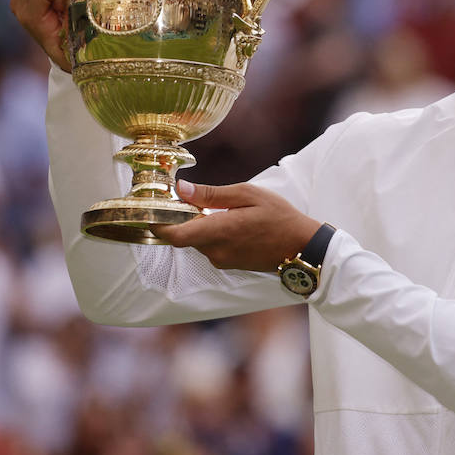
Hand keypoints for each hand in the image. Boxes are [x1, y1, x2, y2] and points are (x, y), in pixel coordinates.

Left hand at [153, 181, 322, 271]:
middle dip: (183, 219)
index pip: (174, 235)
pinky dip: (212, 234)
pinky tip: (229, 221)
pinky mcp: (229, 264)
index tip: (153, 209)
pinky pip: (211, 247)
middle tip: (190, 198)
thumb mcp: (247, 194)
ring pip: (198, 241)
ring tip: (218, 207)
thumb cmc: (279, 216)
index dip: (158, 224)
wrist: (302, 246)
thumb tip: (181, 189)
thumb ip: (211, 194)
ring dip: (200, 225)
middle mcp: (216, 251)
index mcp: (218, 231)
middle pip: (184, 236)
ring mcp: (222, 260)